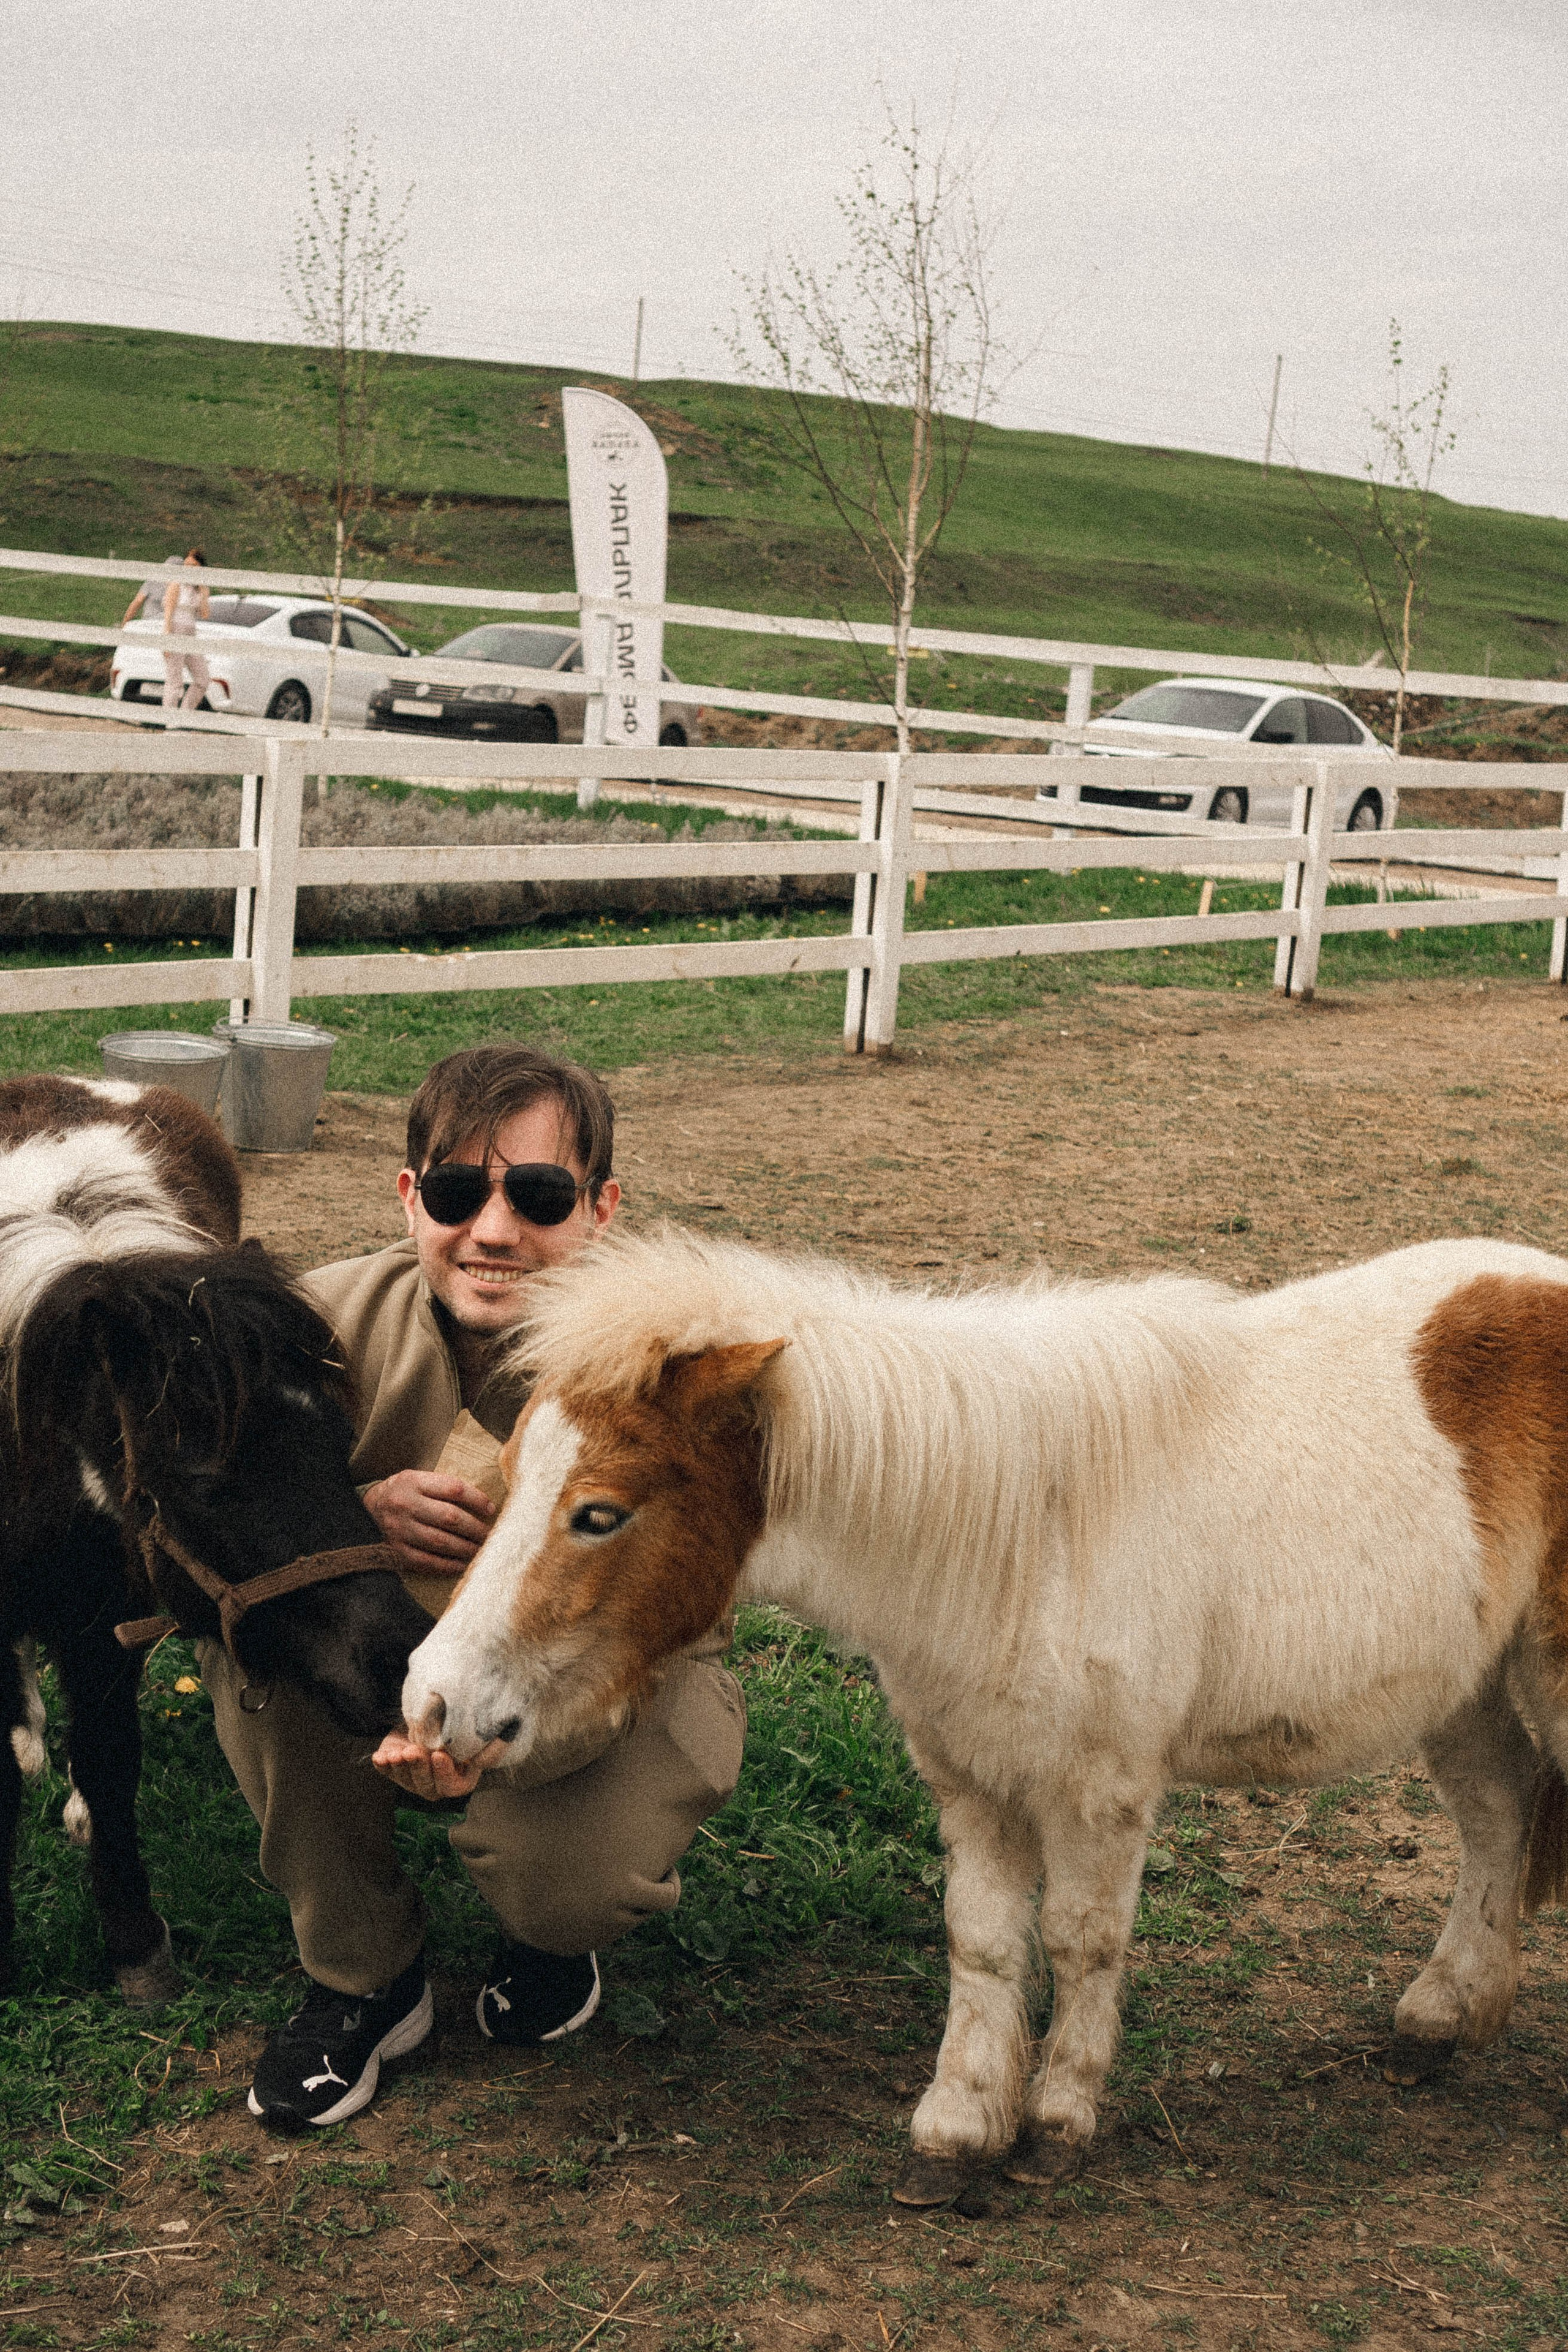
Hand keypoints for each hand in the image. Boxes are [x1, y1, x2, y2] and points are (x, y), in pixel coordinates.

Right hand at [362, 1471, 494, 1575]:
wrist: (365, 1511)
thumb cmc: (402, 1494)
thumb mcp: (417, 1479)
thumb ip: (443, 1487)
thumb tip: (482, 1505)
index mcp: (413, 1482)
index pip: (453, 1488)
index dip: (477, 1499)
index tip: (491, 1509)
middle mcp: (405, 1505)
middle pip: (450, 1517)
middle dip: (476, 1528)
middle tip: (490, 1535)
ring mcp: (399, 1530)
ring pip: (441, 1542)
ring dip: (466, 1549)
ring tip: (480, 1550)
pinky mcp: (395, 1552)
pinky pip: (427, 1562)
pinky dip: (448, 1565)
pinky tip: (462, 1565)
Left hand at [371, 1728, 507, 1799]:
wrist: (435, 1716)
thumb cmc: (459, 1724)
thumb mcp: (479, 1731)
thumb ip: (493, 1741)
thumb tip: (499, 1742)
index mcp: (461, 1780)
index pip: (453, 1786)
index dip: (445, 1774)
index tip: (439, 1755)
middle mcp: (438, 1785)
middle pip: (428, 1786)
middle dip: (419, 1768)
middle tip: (413, 1751)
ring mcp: (416, 1781)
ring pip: (406, 1781)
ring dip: (400, 1768)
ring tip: (396, 1753)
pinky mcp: (397, 1771)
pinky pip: (388, 1773)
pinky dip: (383, 1766)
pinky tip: (381, 1757)